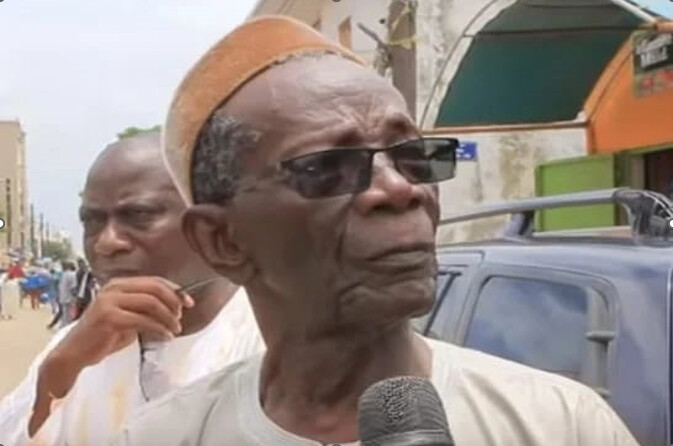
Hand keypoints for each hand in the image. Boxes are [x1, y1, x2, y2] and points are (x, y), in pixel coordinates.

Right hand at [30, 277, 193, 435]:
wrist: (75, 353)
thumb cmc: (104, 336)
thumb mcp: (129, 317)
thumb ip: (147, 309)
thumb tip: (176, 306)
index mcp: (120, 284)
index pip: (154, 281)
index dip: (175, 291)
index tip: (189, 303)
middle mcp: (114, 288)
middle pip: (155, 288)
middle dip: (174, 302)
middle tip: (181, 317)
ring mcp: (110, 301)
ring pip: (151, 303)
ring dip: (168, 317)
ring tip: (175, 329)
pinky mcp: (108, 317)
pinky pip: (143, 320)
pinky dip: (159, 328)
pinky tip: (166, 336)